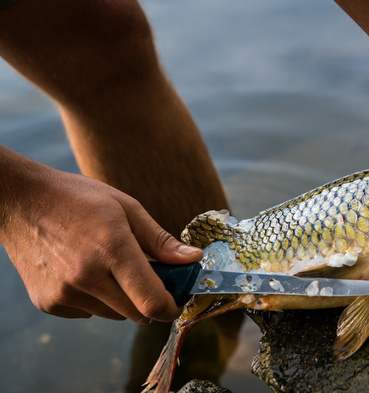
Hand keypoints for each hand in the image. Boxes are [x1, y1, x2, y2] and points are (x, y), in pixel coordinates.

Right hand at [0, 156, 202, 322]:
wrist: (20, 201)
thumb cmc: (79, 199)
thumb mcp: (127, 208)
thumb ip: (161, 240)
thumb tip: (194, 260)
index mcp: (112, 248)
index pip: (151, 300)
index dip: (171, 306)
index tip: (177, 299)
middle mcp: (86, 276)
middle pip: (137, 313)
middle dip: (150, 301)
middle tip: (149, 277)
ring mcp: (64, 293)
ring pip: (114, 315)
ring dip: (123, 300)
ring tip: (110, 266)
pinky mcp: (48, 303)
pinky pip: (88, 313)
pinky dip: (96, 299)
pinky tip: (85, 271)